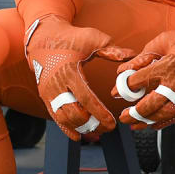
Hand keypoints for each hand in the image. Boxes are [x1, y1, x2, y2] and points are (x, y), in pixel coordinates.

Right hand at [25, 17, 135, 139]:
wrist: (43, 37)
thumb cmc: (71, 37)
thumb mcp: (92, 39)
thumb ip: (111, 50)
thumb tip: (131, 55)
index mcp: (69, 72)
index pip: (85, 98)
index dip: (99, 113)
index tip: (111, 122)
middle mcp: (55, 85)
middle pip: (73, 113)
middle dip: (92, 124)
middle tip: (109, 128)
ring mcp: (48, 92)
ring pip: (63, 118)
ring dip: (80, 128)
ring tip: (97, 131)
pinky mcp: (45, 96)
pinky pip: (54, 117)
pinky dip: (66, 128)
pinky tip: (78, 136)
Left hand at [113, 19, 174, 129]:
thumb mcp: (164, 41)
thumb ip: (143, 56)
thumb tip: (125, 70)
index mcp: (167, 66)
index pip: (139, 81)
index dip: (124, 87)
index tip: (117, 91)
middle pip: (149, 104)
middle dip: (133, 113)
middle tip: (123, 115)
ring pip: (163, 115)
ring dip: (146, 121)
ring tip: (135, 123)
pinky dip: (163, 123)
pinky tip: (153, 124)